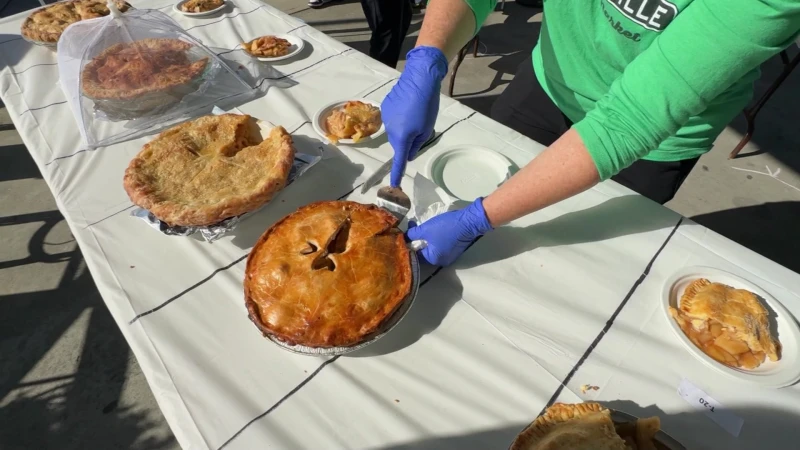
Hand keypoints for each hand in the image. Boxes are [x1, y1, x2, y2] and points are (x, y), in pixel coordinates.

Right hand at [381, 46, 447, 186]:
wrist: (418, 79)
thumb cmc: (426, 106)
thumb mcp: (426, 128)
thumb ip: (417, 144)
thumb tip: (409, 154)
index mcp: (402, 137)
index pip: (399, 160)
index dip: (397, 173)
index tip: (394, 184)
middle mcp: (390, 130)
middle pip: (398, 143)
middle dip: (406, 141)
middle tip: (420, 128)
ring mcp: (386, 118)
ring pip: (395, 131)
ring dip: (403, 128)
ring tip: (415, 113)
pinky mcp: (385, 107)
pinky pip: (393, 119)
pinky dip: (399, 117)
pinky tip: (408, 106)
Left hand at [407, 198, 492, 265]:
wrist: (469, 221)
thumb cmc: (445, 227)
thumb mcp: (425, 229)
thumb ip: (412, 234)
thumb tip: (403, 237)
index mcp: (433, 260)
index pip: (415, 255)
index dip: (408, 244)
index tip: (404, 234)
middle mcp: (441, 262)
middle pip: (424, 252)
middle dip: (417, 240)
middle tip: (412, 228)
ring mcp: (449, 256)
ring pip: (432, 249)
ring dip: (425, 239)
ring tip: (420, 227)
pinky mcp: (454, 250)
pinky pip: (440, 247)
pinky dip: (434, 240)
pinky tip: (432, 230)